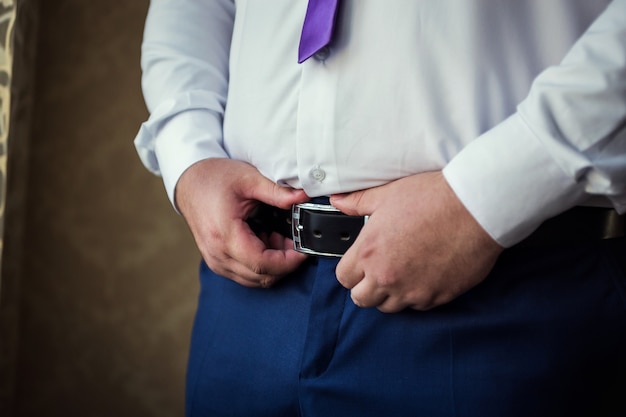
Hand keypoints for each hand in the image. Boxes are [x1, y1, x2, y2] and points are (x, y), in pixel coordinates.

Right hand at [175, 158, 309, 287]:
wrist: (189, 182)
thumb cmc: (214, 178)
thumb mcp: (249, 179)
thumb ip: (278, 192)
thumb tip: (303, 197)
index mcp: (225, 235)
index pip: (263, 264)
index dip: (288, 262)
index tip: (303, 250)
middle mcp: (218, 254)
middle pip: (261, 276)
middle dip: (284, 263)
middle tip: (293, 240)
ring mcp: (216, 260)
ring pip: (254, 279)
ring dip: (272, 265)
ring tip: (277, 237)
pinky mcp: (217, 261)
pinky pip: (244, 273)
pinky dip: (260, 264)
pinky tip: (264, 240)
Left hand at [330, 171, 502, 311]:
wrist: (474, 208)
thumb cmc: (432, 197)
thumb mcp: (387, 194)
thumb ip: (357, 202)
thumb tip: (338, 201)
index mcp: (368, 252)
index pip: (343, 278)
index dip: (351, 270)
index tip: (360, 263)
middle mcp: (386, 277)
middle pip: (361, 299)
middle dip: (366, 287)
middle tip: (380, 271)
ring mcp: (412, 291)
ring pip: (389, 307)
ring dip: (391, 294)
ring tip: (403, 273)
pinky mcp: (437, 297)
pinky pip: (418, 306)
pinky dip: (417, 295)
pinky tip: (425, 275)